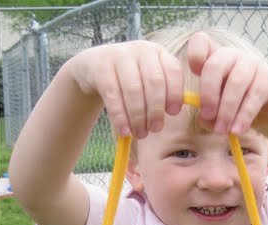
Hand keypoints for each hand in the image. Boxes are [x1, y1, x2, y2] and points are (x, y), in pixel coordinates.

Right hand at [67, 40, 183, 137]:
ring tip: (139, 133)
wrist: (93, 66)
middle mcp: (141, 49)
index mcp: (158, 52)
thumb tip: (175, 112)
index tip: (172, 113)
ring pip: (133, 90)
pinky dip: (120, 116)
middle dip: (156, 110)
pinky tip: (124, 131)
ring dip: (138, 116)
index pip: (173, 71)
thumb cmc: (128, 78)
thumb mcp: (146, 77)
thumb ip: (162, 90)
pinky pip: (113, 96)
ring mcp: (119, 55)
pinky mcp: (101, 67)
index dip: (175, 93)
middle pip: (154, 82)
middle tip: (155, 129)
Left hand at [184, 32, 267, 134]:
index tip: (193, 74)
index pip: (201, 42)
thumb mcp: (216, 110)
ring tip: (222, 130)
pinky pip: (254, 96)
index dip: (195, 54)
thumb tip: (206, 117)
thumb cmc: (235, 107)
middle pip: (215, 65)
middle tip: (207, 116)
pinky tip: (237, 130)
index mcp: (215, 58)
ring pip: (236, 83)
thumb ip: (207, 113)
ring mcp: (253, 64)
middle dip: (208, 94)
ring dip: (226, 110)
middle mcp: (233, 55)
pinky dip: (243, 116)